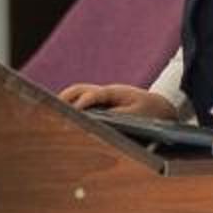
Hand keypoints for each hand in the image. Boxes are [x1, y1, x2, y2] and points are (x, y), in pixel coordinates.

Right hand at [60, 85, 177, 118]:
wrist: (160, 107)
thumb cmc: (149, 112)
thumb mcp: (137, 116)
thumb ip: (118, 118)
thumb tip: (97, 123)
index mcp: (114, 92)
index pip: (93, 95)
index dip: (82, 103)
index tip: (73, 113)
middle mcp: (105, 92)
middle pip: (79, 89)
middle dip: (64, 99)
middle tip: (51, 110)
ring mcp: (102, 96)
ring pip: (78, 94)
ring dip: (65, 102)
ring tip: (52, 116)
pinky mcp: (102, 103)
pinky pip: (82, 102)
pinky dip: (71, 107)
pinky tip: (64, 120)